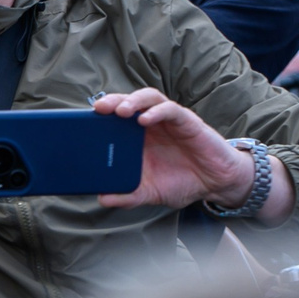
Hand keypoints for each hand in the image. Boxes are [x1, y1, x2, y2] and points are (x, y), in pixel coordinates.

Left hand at [93, 89, 282, 217]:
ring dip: (133, 101)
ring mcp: (169, 121)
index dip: (101, 115)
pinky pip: (170, 110)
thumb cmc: (182, 182)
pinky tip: (145, 120)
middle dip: (113, 102)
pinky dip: (156, 112)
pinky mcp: (187, 122)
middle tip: (99, 109)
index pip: (116, 118)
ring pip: (149, 99)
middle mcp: (151, 125)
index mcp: (138, 138)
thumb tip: (102, 199)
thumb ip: (128, 196)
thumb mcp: (150, 193)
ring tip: (120, 111)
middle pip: (129, 103)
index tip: (83, 119)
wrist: (215, 184)